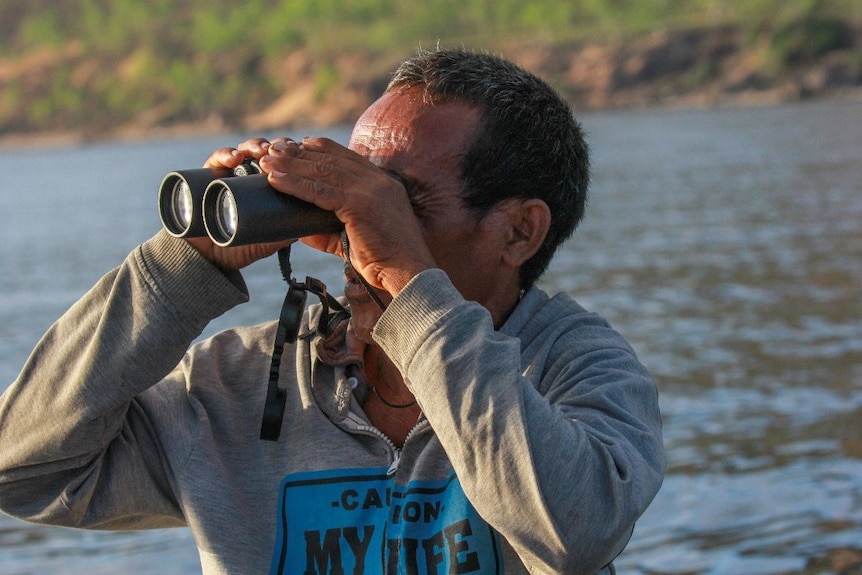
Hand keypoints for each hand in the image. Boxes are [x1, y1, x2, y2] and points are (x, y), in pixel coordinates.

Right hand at [185, 138, 293, 269]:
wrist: (205, 257)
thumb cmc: (237, 248)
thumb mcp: (262, 244)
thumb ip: (279, 238)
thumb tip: (300, 232)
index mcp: (266, 188)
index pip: (282, 164)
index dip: (292, 156)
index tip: (302, 153)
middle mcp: (248, 176)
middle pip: (265, 153)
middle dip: (276, 147)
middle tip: (285, 149)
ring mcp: (227, 173)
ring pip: (243, 151)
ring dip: (254, 146)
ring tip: (261, 152)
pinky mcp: (206, 175)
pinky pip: (215, 160)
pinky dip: (225, 155)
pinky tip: (235, 157)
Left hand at [259, 137, 436, 295]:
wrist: (408, 273)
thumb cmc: (385, 260)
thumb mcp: (355, 237)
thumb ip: (328, 229)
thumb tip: (297, 228)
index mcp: (382, 183)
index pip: (345, 156)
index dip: (318, 149)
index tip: (295, 146)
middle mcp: (377, 180)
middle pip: (330, 159)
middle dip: (298, 154)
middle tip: (273, 149)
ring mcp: (370, 190)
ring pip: (322, 172)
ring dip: (290, 165)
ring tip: (266, 162)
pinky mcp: (360, 204)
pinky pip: (320, 191)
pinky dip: (294, 184)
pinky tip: (275, 180)